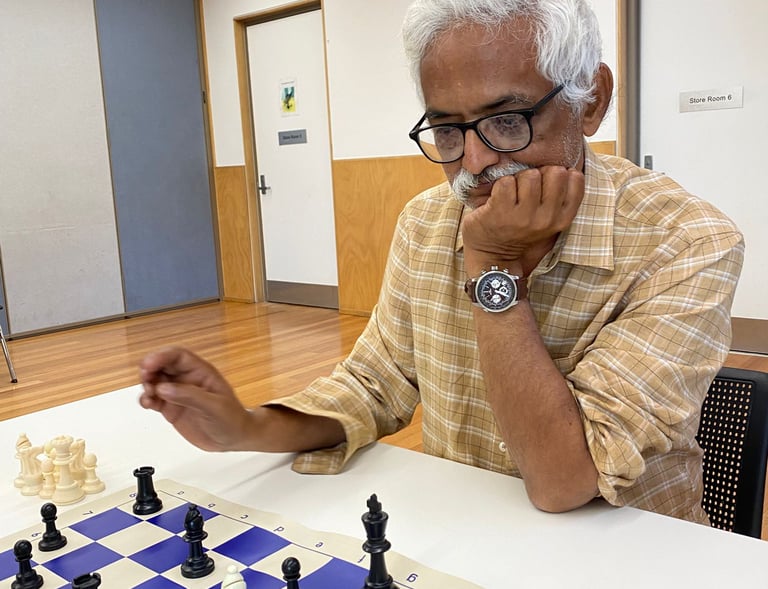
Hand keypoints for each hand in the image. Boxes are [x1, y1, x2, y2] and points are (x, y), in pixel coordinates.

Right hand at [138, 347, 251, 451]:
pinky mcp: (171, 408)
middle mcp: (187, 379)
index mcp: (201, 372)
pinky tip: (147, 404)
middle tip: (145, 379)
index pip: (178, 356)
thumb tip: (163, 388)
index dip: (161, 356)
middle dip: (150, 369)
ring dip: (147, 384)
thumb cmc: (230, 419)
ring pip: (155, 381)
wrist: (233, 439)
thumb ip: (189, 396)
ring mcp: (178, 393)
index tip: (148, 365)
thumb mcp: (214, 406)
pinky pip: (154, 399)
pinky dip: (147, 399)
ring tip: (149, 397)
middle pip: (163, 365)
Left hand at [461, 166, 583, 271]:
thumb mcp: (550, 224)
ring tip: (511, 195)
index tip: (545, 184)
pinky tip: (497, 198)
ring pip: (530, 175)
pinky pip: (506, 181)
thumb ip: (560, 201)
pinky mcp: (500, 211)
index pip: (575, 179)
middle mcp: (547, 218)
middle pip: (554, 172)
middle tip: (526, 188)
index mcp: (563, 219)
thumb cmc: (521, 236)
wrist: (494, 259)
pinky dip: (499, 186)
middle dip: (540, 174)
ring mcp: (523, 216)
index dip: (558, 174)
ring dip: (518, 179)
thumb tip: (564, 169)